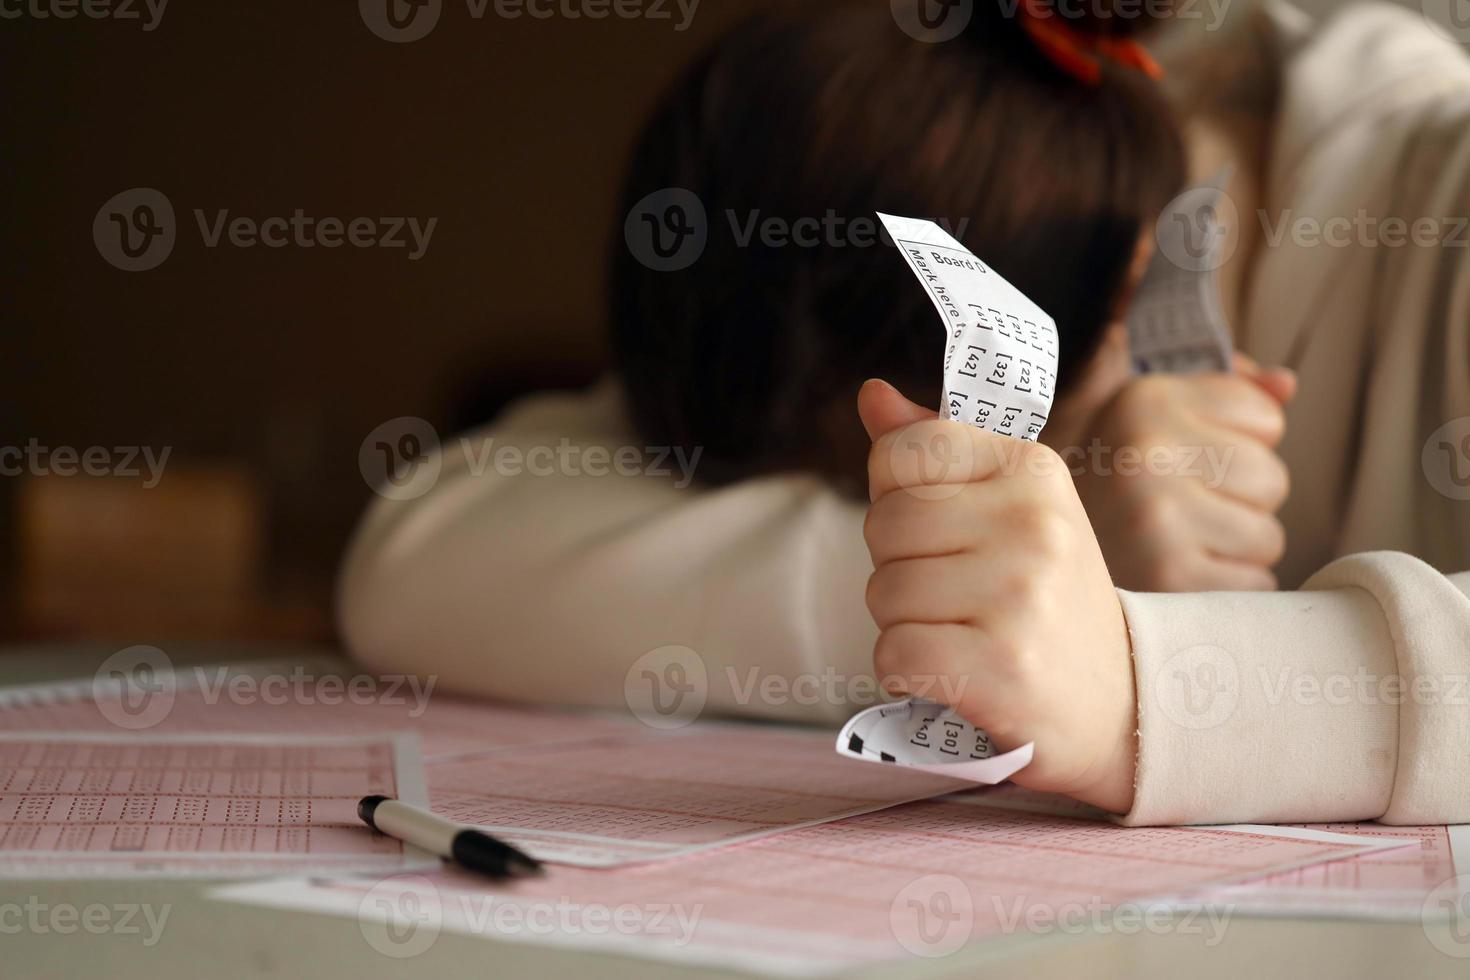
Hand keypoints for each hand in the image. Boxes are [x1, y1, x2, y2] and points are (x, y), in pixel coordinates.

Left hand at [858, 379, 1136, 812]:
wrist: (1124, 702)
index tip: (948, 532)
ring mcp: (1020, 594)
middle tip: (960, 596)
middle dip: (900, 567)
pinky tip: (957, 672)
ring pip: (883, 592)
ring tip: (966, 633)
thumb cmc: (1045, 598)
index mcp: (1032, 468)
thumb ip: (937, 449)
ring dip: (905, 624)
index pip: (902, 452)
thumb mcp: (1009, 507)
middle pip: (883, 524)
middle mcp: (1032, 521)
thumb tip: (871, 393)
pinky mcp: (1001, 665)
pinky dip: (909, 672)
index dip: (899, 499)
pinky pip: (894, 653)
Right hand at [1065, 355, 1294, 591]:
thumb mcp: (1152, 413)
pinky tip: (1180, 572)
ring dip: (1235, 545)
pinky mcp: (1169, 580)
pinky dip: (1227, 585)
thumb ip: (1226, 390)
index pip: (1267, 417)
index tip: (1187, 455)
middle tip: (1182, 505)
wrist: (1035, 546)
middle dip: (1240, 496)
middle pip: (1272, 479)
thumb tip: (1287, 383)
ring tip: (1179, 539)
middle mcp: (1149, 455)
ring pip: (1268, 537)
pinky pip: (1254, 583)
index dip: (1238, 439)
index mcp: (1148, 402)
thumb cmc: (1112, 478)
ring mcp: (1157, 521)